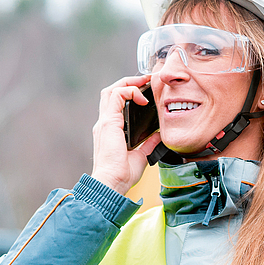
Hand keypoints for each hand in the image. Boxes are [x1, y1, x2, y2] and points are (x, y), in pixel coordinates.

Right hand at [91, 74, 160, 194]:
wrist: (112, 183)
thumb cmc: (122, 175)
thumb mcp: (140, 156)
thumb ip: (148, 144)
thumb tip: (158, 135)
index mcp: (110, 131)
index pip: (115, 104)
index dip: (129, 94)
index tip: (146, 93)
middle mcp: (105, 124)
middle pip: (111, 93)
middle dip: (129, 83)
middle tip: (146, 80)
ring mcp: (105, 122)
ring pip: (111, 90)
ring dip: (129, 83)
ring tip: (144, 82)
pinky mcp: (108, 122)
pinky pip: (116, 96)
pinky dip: (129, 91)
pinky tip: (142, 97)